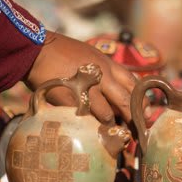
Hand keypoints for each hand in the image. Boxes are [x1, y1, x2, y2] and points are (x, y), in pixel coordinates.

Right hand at [26, 30, 149, 123]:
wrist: (36, 51)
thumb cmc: (64, 54)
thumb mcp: (92, 57)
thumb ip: (108, 73)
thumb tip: (122, 95)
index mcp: (108, 65)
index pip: (134, 85)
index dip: (142, 102)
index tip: (145, 114)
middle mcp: (102, 76)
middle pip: (126, 102)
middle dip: (132, 118)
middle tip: (134, 130)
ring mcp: (87, 89)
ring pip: (107, 115)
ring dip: (108, 124)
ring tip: (106, 129)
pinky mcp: (71, 100)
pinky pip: (86, 118)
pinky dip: (89, 124)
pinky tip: (88, 127)